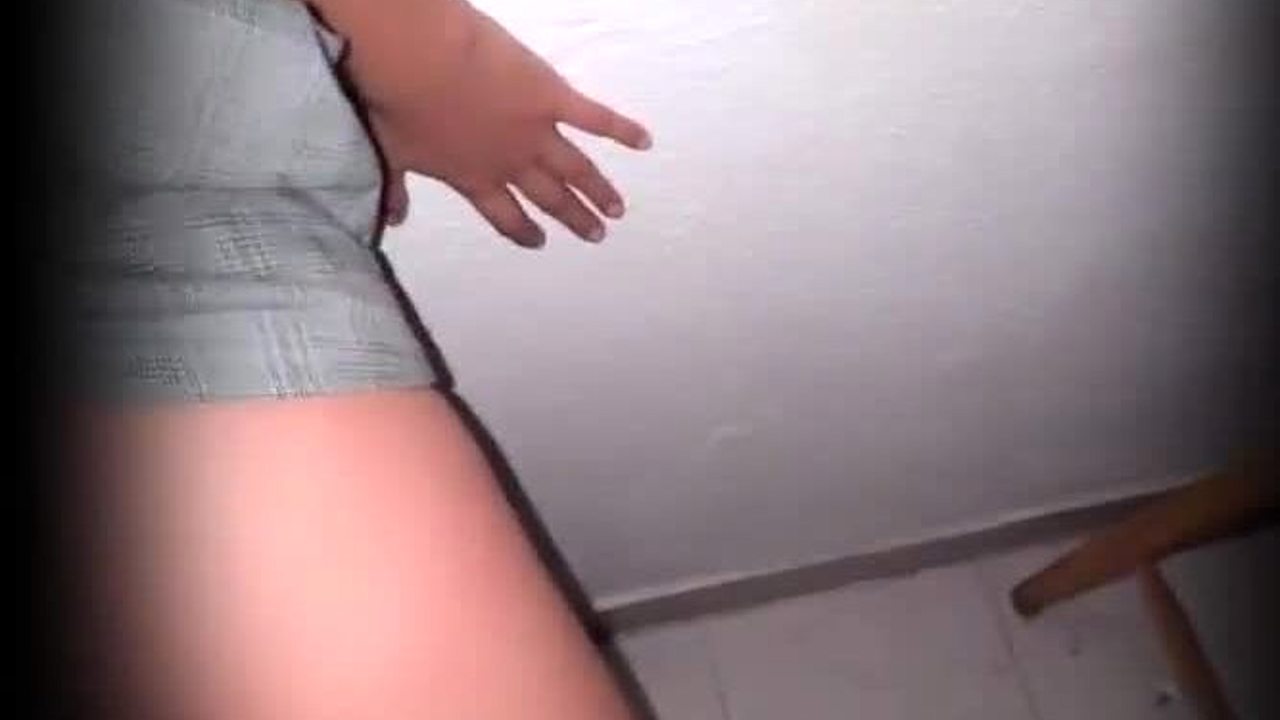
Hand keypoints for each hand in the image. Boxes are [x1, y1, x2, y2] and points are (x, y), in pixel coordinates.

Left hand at [366, 9, 650, 246]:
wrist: (416, 61)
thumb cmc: (395, 103)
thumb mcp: (389, 153)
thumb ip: (395, 190)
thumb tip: (393, 221)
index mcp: (472, 177)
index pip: (504, 214)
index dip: (522, 230)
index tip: (539, 240)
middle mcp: (510, 163)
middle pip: (549, 198)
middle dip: (573, 217)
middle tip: (596, 233)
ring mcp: (536, 132)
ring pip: (576, 169)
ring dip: (599, 190)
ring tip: (619, 208)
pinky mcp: (553, 97)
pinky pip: (594, 119)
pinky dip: (621, 131)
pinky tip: (645, 142)